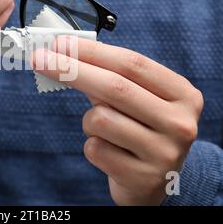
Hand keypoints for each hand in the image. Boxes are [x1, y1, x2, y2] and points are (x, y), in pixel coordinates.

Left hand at [32, 36, 202, 204]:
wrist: (154, 180)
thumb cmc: (139, 128)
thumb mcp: (136, 100)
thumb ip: (108, 77)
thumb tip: (63, 53)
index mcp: (183, 94)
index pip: (132, 63)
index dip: (92, 51)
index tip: (60, 42)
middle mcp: (181, 123)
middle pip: (115, 87)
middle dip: (71, 69)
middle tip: (39, 58)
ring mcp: (165, 153)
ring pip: (100, 119)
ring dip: (89, 121)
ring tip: (104, 131)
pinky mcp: (143, 178)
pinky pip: (95, 149)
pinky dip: (92, 146)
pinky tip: (110, 152)